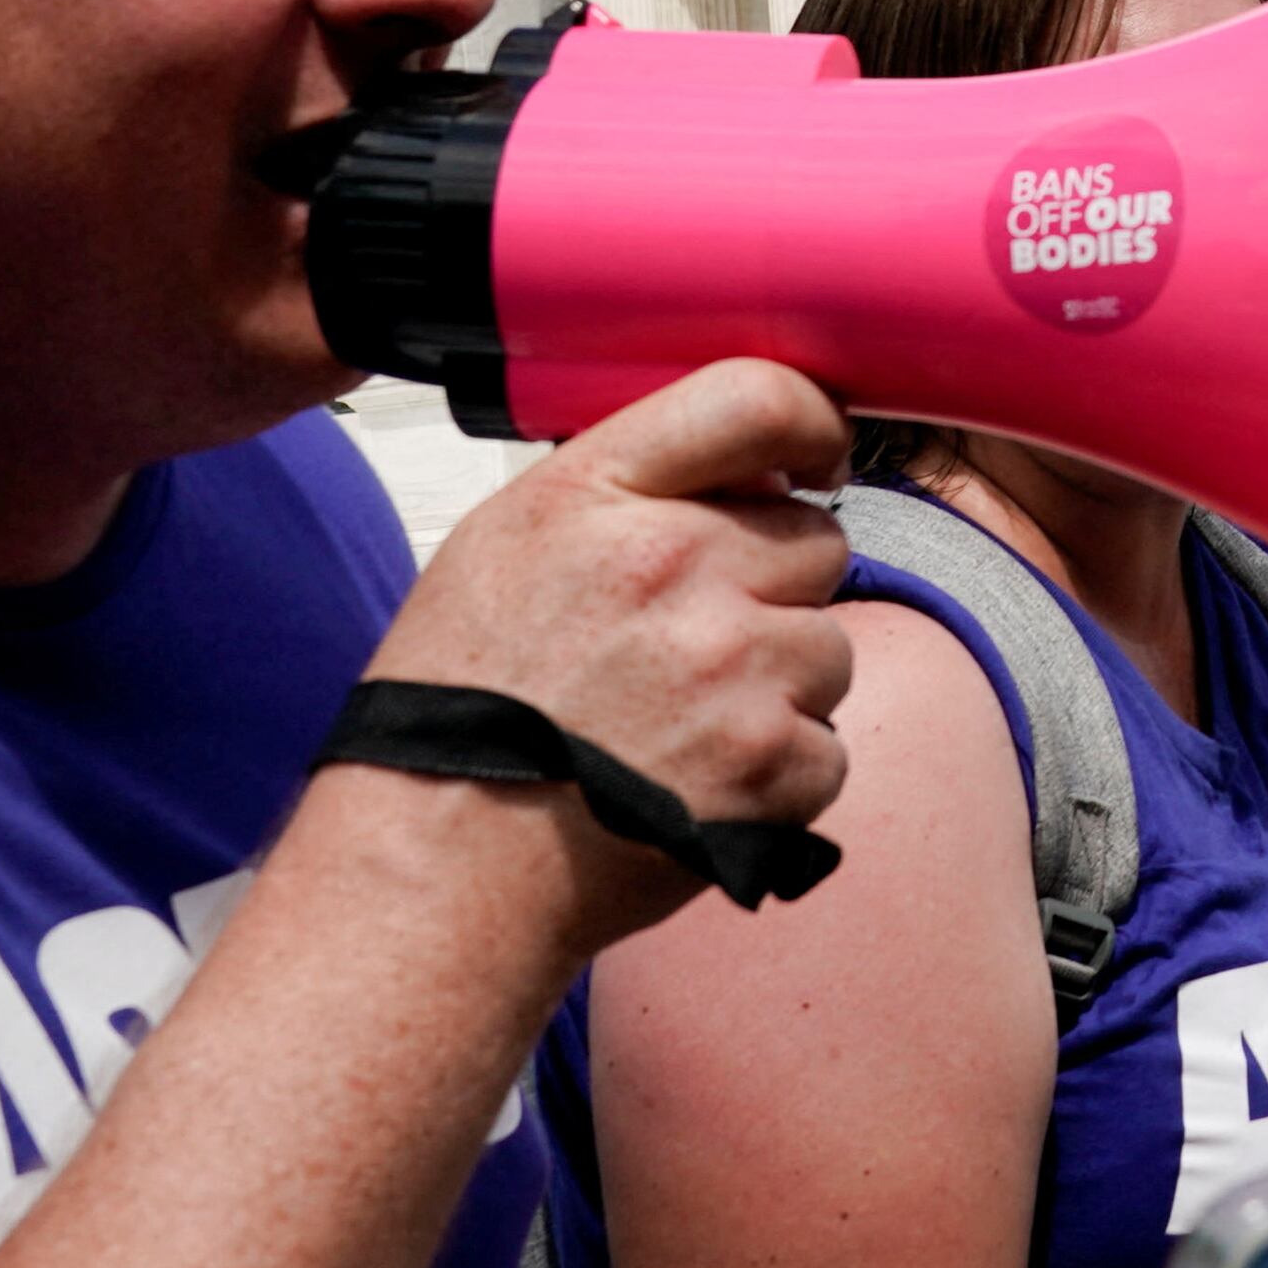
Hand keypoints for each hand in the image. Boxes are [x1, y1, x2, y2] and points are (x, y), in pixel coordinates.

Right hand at [369, 359, 857, 950]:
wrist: (438, 869)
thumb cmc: (461, 710)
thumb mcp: (507, 547)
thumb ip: (629, 491)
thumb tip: (753, 471)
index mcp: (600, 498)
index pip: (755, 398)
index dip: (811, 425)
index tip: (818, 457)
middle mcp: (677, 566)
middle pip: (816, 539)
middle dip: (775, 588)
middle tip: (692, 647)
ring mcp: (732, 666)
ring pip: (828, 648)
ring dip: (777, 687)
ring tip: (677, 728)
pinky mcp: (770, 762)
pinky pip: (826, 747)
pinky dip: (777, 776)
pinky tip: (693, 785)